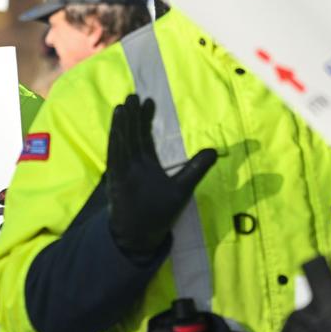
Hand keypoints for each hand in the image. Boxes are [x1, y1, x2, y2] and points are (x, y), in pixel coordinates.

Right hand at [105, 94, 216, 255]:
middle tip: (133, 95)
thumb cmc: (159, 214)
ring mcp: (123, 171)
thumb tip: (215, 150)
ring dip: (123, 124)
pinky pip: (115, 156)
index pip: (145, 137)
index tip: (148, 101)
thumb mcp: (183, 187)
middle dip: (133, 116)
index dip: (146, 119)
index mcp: (146, 164)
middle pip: (132, 135)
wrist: (141, 236)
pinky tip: (116, 124)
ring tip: (123, 104)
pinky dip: (116, 140)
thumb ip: (196, 168)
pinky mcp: (117, 179)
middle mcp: (133, 164)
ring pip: (123, 142)